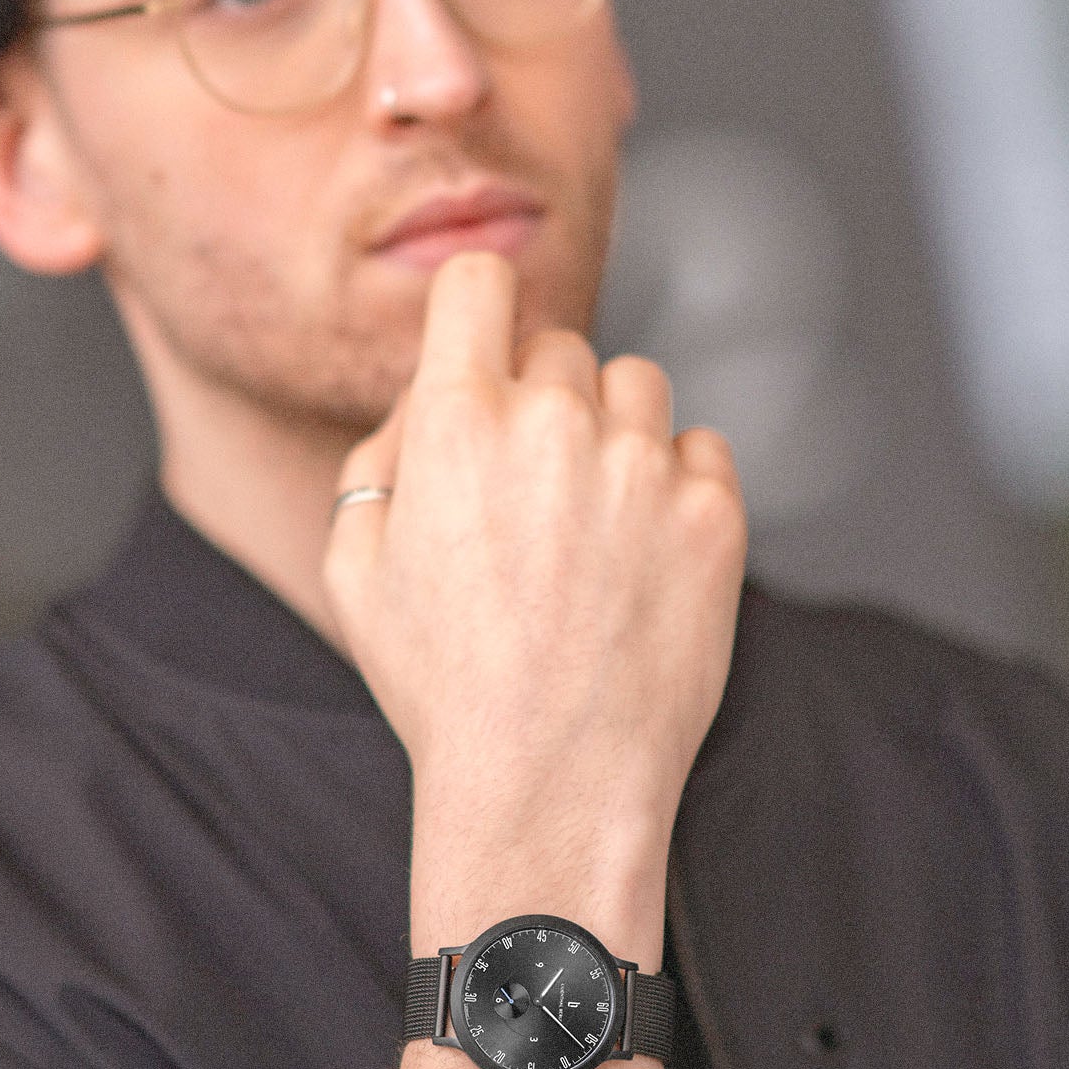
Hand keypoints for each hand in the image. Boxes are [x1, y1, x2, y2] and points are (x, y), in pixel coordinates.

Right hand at [322, 251, 745, 966]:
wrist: (548, 786)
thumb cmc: (442, 687)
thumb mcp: (355, 570)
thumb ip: (381, 458)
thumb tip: (427, 400)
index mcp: (457, 421)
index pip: (480, 281)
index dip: (480, 306)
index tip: (487, 339)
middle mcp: (555, 424)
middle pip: (560, 348)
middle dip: (543, 402)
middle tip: (533, 494)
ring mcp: (642, 466)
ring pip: (637, 387)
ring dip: (614, 432)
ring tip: (592, 525)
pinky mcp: (713, 514)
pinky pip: (702, 449)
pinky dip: (676, 486)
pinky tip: (642, 556)